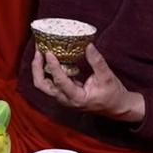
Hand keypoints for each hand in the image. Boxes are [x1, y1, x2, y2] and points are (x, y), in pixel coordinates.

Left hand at [31, 45, 145, 123]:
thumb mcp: (107, 77)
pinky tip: (49, 58)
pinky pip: (49, 82)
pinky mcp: (63, 93)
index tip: (49, 52)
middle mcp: (65, 99)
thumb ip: (97, 61)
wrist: (116, 107)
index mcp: (76, 98)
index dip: (53, 66)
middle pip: (42, 86)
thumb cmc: (112, 95)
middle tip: (39, 52)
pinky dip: (45, 70)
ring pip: (43, 85)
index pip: (59, 82)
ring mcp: (62, 97)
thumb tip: (88, 45)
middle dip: (37, 68)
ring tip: (40, 52)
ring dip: (39, 69)